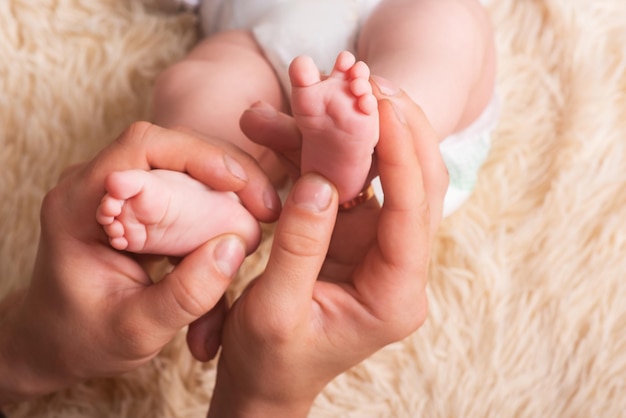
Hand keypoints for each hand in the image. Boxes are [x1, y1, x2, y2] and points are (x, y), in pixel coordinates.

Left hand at [0, 122, 280, 404]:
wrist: (60, 342)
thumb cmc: (87, 339)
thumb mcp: (136, 330)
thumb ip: (185, 295)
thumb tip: (235, 247)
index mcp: (77, 206)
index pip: (139, 148)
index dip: (196, 155)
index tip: (239, 184)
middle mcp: (93, 185)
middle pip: (169, 146)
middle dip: (226, 167)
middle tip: (267, 206)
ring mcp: (116, 189)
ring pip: (182, 160)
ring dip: (228, 180)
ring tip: (263, 212)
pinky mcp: (137, 200)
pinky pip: (184, 180)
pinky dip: (219, 194)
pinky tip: (243, 216)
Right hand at [207, 82, 447, 416]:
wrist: (267, 384)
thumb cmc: (269, 359)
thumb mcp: (274, 309)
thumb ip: (299, 246)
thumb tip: (321, 181)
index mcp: (393, 297)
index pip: (411, 215)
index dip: (399, 156)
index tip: (380, 107)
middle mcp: (400, 272)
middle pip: (421, 190)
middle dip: (403, 134)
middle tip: (377, 86)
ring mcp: (382, 254)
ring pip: (399, 182)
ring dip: (382, 136)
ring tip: (364, 92)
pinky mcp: (360, 242)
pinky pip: (365, 189)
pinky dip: (353, 154)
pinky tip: (338, 123)